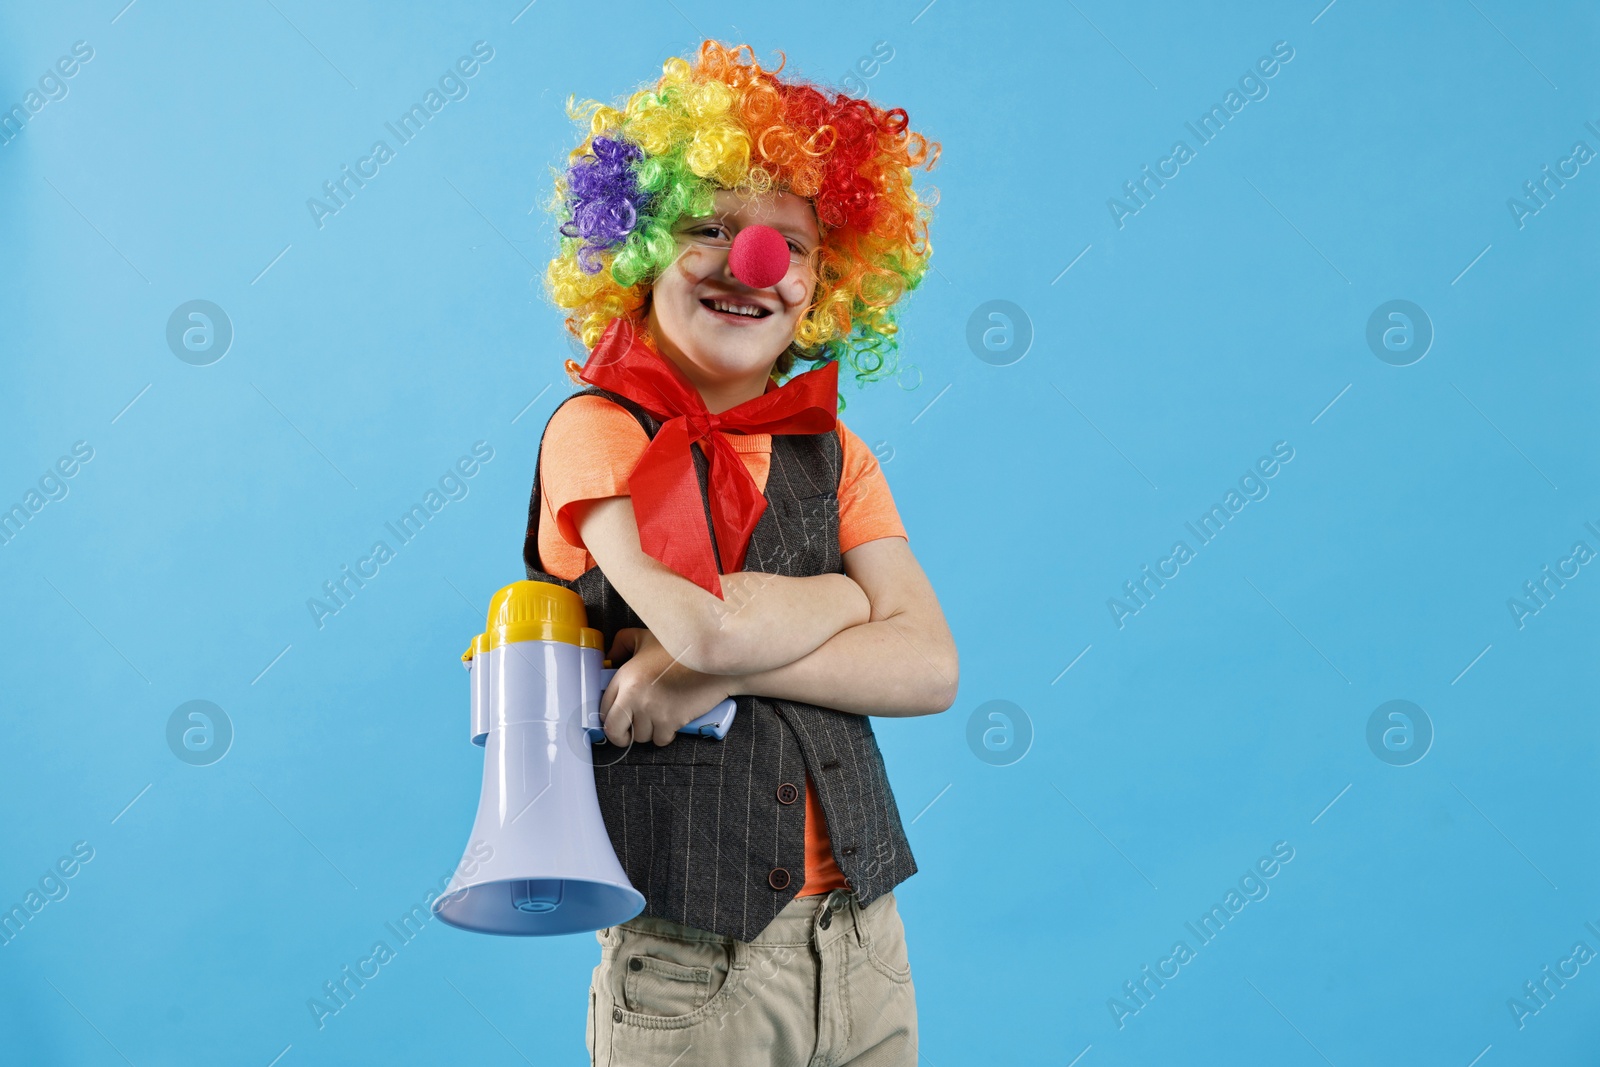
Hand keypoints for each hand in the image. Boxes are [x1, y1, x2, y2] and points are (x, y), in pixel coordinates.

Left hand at [600, 628, 735, 747]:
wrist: (711, 658)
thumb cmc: (680, 648)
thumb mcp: (645, 636)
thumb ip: (622, 643)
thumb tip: (609, 658)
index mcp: (625, 676)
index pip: (603, 708)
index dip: (609, 718)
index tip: (615, 720)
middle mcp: (633, 696)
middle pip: (614, 730)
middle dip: (619, 736)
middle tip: (627, 734)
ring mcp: (652, 711)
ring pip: (641, 736)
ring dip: (649, 731)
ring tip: (659, 715)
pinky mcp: (670, 721)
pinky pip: (660, 740)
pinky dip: (666, 734)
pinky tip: (672, 720)